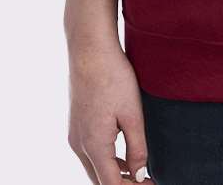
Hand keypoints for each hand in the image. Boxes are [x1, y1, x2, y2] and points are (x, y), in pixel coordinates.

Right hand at [66, 38, 153, 182]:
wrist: (90, 50)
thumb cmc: (113, 77)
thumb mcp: (132, 114)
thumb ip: (137, 147)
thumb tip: (139, 174)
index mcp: (94, 145)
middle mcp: (79, 145)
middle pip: (100, 180)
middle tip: (147, 182)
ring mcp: (75, 135)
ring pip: (94, 168)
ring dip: (114, 175)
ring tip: (139, 175)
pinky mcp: (76, 125)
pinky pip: (90, 153)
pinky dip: (106, 161)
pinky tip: (123, 157)